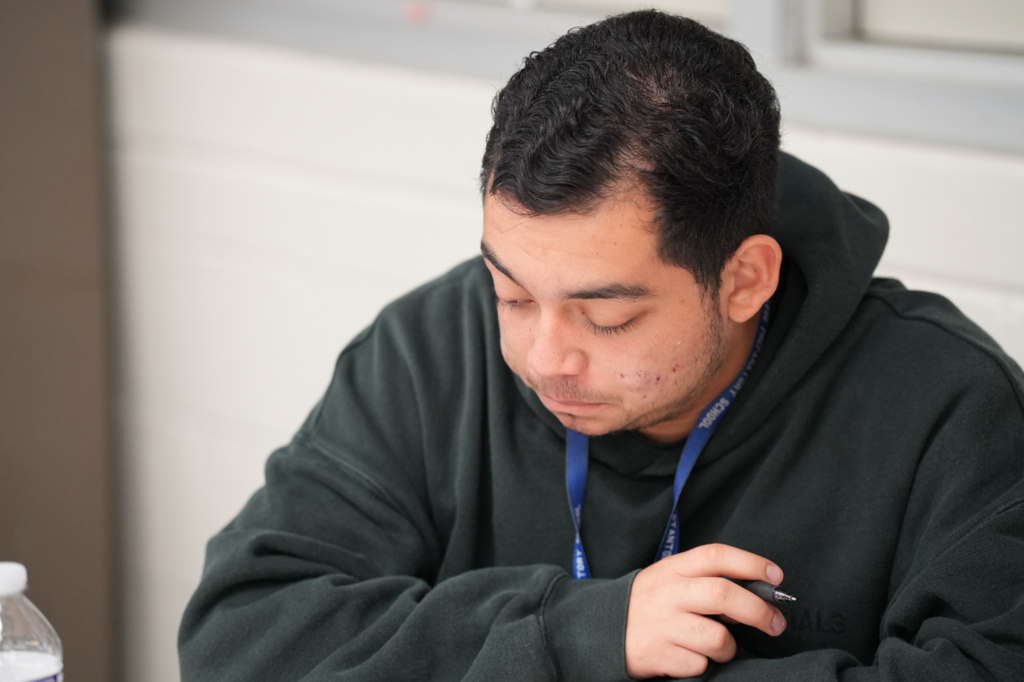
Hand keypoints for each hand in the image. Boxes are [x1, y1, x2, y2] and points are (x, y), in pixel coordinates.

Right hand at [624, 543, 786, 678]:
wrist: (599, 628)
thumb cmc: (649, 603)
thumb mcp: (671, 580)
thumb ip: (705, 581)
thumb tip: (755, 595)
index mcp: (673, 569)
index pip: (716, 556)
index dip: (751, 563)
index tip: (776, 577)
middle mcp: (668, 592)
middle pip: (722, 594)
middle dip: (758, 610)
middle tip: (775, 624)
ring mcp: (662, 624)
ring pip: (717, 637)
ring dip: (728, 647)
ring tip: (720, 647)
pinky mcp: (658, 654)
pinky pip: (699, 665)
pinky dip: (702, 665)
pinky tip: (689, 656)